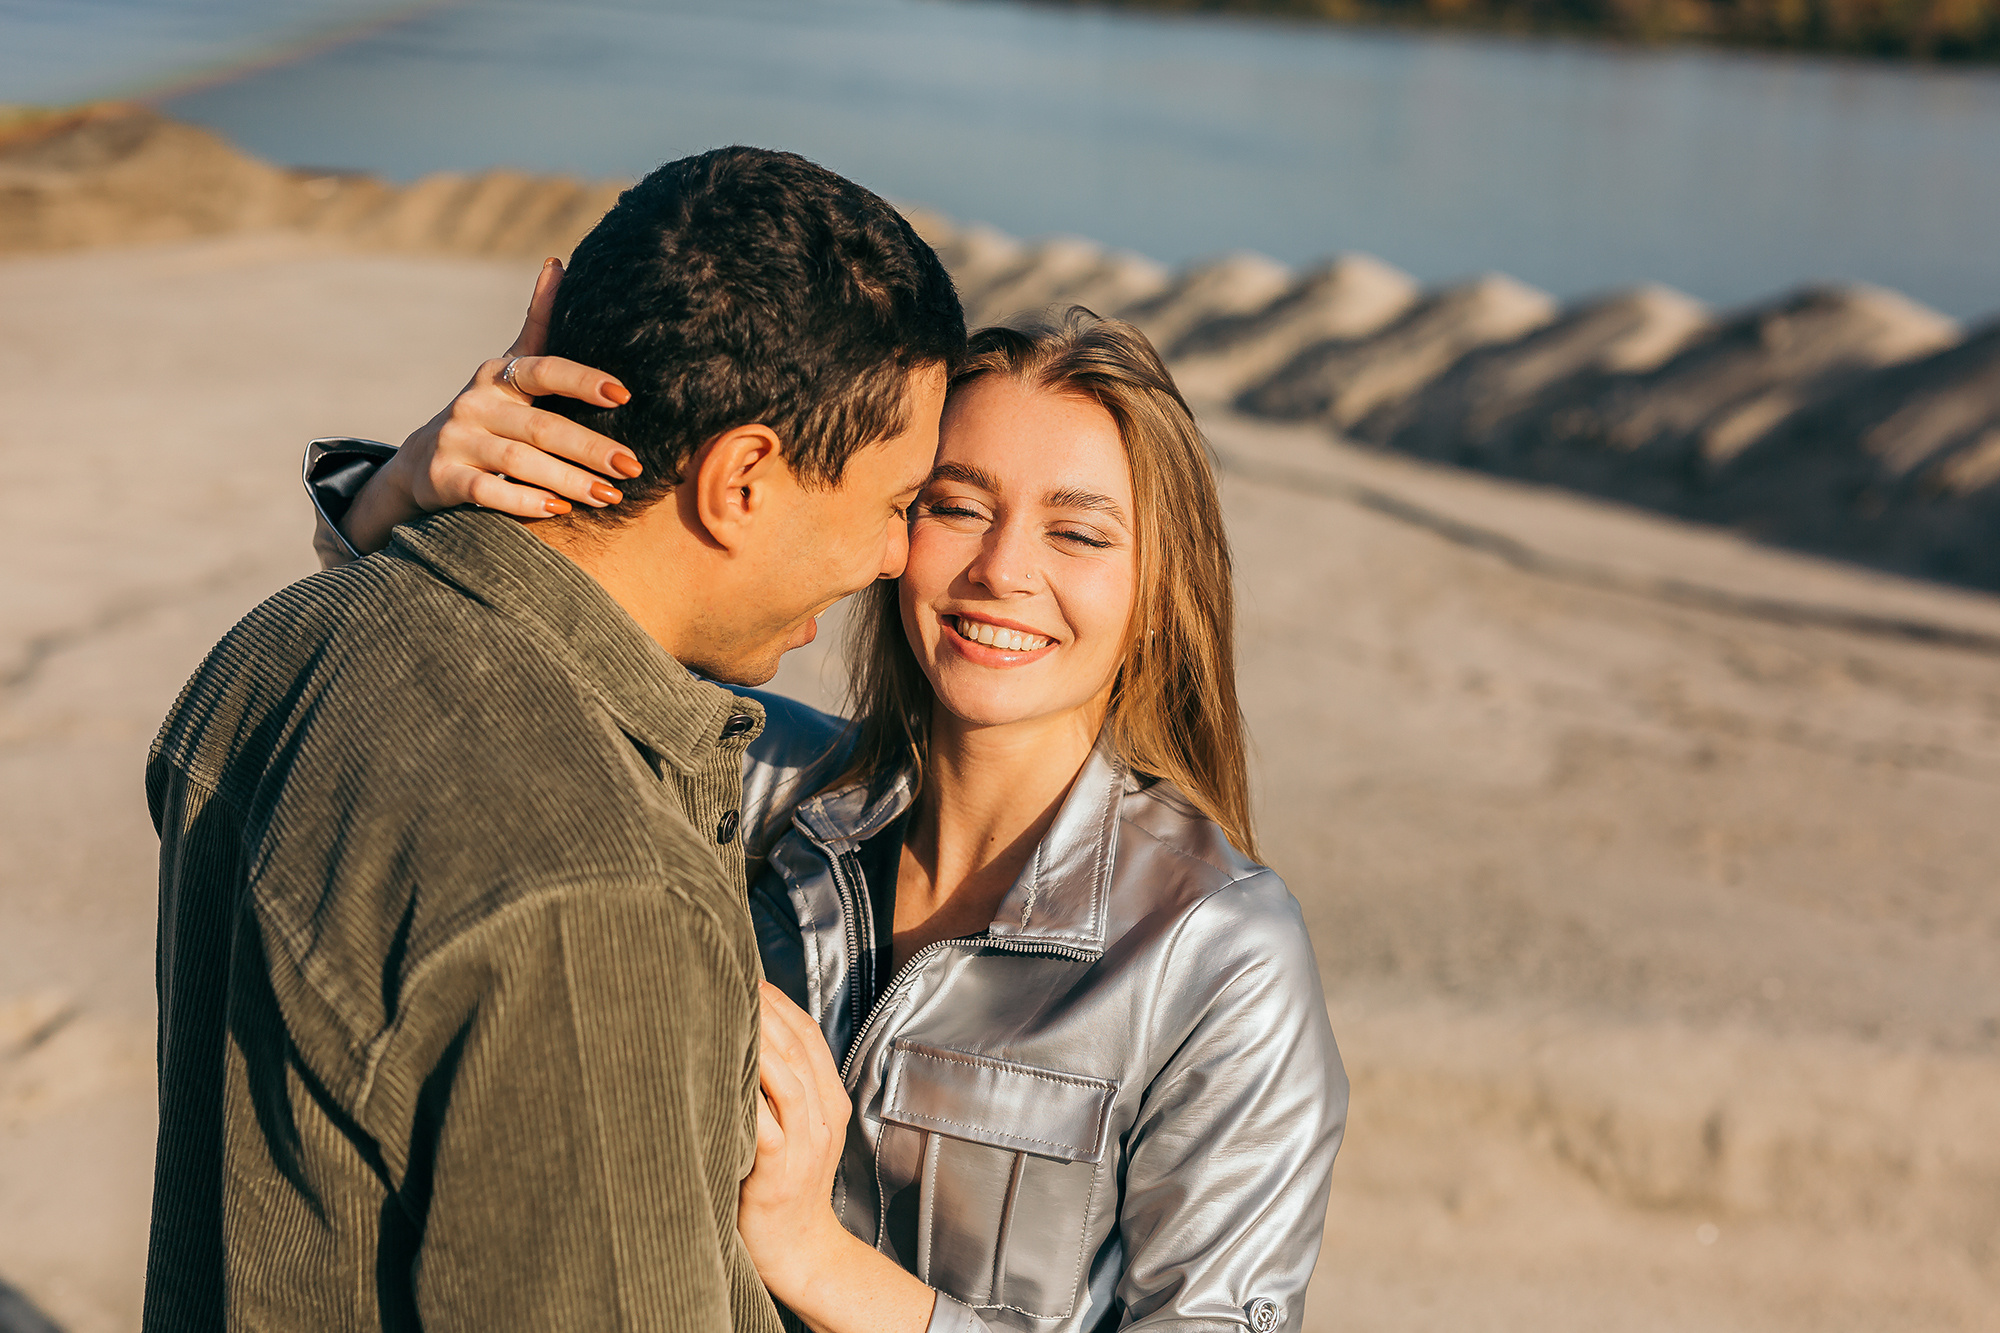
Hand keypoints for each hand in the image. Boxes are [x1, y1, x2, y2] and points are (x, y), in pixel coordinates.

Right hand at [338, 258, 644, 554]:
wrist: (422, 462)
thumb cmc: (489, 412)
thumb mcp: (510, 369)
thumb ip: (539, 324)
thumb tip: (558, 262)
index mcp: (499, 374)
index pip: (544, 370)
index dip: (582, 381)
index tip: (624, 395)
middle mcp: (476, 403)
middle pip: (541, 426)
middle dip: (591, 448)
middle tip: (632, 467)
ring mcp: (457, 440)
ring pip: (519, 462)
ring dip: (568, 481)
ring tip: (610, 496)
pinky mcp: (443, 479)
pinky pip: (487, 492)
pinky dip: (523, 502)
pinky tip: (558, 510)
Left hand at [739, 983, 851, 1292]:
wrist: (799, 1251)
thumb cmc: (783, 1187)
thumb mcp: (796, 1131)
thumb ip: (780, 1090)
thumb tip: (744, 1040)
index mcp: (829, 1101)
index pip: (808, 1033)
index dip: (777, 1000)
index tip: (742, 972)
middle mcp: (823, 1116)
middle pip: (796, 1045)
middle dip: (761, 1008)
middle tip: (722, 975)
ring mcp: (805, 1143)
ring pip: (785, 1076)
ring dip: (755, 1040)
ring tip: (721, 1008)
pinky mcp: (779, 1171)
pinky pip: (765, 1124)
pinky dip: (746, 1093)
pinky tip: (721, 1069)